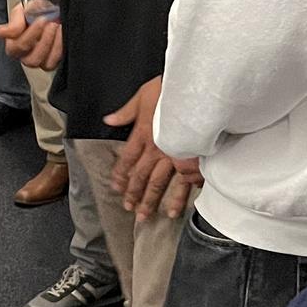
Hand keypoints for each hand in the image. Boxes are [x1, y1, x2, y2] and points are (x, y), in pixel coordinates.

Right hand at [0, 0, 61, 70]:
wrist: (56, 18)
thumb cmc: (41, 14)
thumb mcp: (30, 6)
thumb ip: (20, 14)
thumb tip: (17, 26)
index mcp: (10, 34)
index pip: (2, 33)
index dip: (13, 28)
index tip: (28, 16)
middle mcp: (18, 51)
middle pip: (19, 48)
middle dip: (34, 33)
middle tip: (45, 20)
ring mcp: (32, 60)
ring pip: (33, 60)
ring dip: (46, 41)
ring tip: (54, 26)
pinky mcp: (47, 65)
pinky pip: (49, 63)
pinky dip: (57, 47)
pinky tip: (60, 34)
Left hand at [102, 78, 198, 220]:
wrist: (197, 91)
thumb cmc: (170, 90)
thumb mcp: (143, 95)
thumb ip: (126, 112)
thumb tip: (109, 120)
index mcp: (143, 134)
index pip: (127, 159)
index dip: (120, 175)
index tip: (116, 188)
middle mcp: (156, 149)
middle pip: (141, 176)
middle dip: (134, 194)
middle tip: (129, 209)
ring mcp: (174, 156)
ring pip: (160, 183)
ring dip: (151, 201)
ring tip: (145, 216)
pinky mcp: (192, 159)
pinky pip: (185, 181)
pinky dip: (180, 196)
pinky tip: (175, 210)